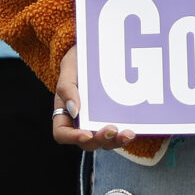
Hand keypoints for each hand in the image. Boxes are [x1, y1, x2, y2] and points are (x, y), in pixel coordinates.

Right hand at [50, 49, 167, 155]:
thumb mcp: (69, 70)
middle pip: (87, 142)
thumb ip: (67, 89)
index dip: (73, 138)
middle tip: (112, 129)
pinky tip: (132, 130)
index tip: (87, 133)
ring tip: (127, 134)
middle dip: (100, 140)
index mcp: (64, 114)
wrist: (96, 52)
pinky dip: (124, 135)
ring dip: (116, 142)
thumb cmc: (77, 62)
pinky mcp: (112, 120)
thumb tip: (74, 111)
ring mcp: (97, 124)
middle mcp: (80, 123)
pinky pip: (117, 134)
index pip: (62, 134)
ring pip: (104, 142)